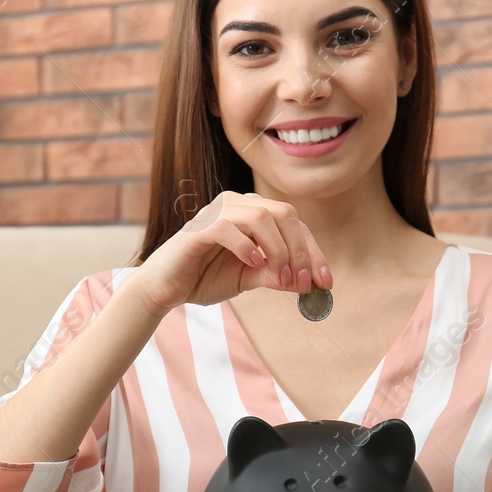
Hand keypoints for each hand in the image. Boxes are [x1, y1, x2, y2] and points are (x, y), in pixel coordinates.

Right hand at [132, 191, 332, 316]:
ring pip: (262, 216)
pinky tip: (253, 265)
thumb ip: (275, 276)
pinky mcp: (200, 227)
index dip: (313, 253)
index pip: (295, 225)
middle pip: (285, 214)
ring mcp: (218, 211)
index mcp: (254, 213)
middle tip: (303, 282)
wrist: (166, 287)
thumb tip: (306, 282)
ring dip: (278, 250)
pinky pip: (230, 227)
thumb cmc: (205, 277)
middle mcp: (239, 204)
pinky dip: (247, 247)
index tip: (325, 282)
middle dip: (300, 250)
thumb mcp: (249, 279)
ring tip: (279, 278)